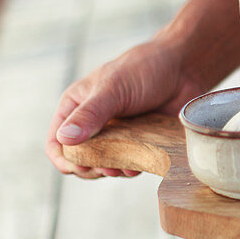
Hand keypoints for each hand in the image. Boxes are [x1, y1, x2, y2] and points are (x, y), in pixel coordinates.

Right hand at [45, 39, 206, 178]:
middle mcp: (94, 123)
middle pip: (79, 159)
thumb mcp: (113, 89)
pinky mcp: (139, 141)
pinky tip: (138, 166)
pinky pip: (129, 163)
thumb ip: (90, 113)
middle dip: (90, 168)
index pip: (56, 142)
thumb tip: (65, 139)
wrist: (184, 68)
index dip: (64, 159)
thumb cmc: (144, 69)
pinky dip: (131, 168)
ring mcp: (117, 134)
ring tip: (123, 167)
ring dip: (112, 170)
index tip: (79, 167)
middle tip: (106, 167)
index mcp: (77, 107)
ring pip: (104, 164)